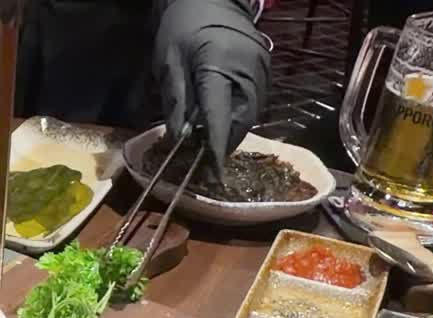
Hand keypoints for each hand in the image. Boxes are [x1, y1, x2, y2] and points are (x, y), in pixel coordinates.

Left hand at [155, 0, 270, 173]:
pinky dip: (237, 117)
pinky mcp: (265, 70)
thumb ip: (175, 102)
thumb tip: (178, 140)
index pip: (219, 118)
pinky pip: (253, 103)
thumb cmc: (183, 27)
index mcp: (220, 68)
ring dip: (230, 132)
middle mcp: (248, 73)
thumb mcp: (168, 63)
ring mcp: (261, 71)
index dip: (215, 149)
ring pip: (249, 116)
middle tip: (201, 159)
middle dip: (222, 144)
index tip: (212, 175)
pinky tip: (220, 120)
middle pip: (239, 122)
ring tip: (209, 142)